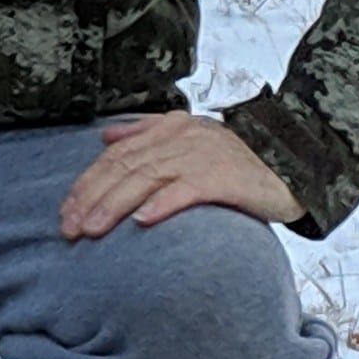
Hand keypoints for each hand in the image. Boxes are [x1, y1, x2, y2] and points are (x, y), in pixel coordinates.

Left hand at [59, 111, 303, 237]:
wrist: (294, 162)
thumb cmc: (237, 159)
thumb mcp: (189, 138)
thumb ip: (146, 132)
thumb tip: (105, 137)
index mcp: (168, 128)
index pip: (116, 156)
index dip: (87, 183)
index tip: (65, 212)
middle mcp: (180, 138)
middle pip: (124, 168)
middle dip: (92, 198)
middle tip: (69, 228)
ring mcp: (202, 156)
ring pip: (147, 178)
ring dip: (116, 205)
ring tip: (92, 229)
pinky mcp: (225, 177)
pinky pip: (188, 190)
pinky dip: (164, 204)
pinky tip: (143, 221)